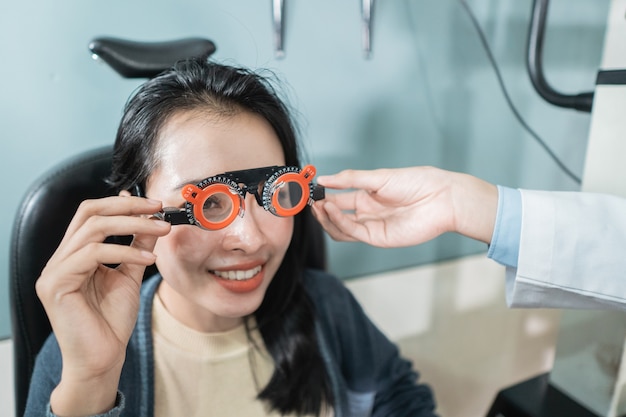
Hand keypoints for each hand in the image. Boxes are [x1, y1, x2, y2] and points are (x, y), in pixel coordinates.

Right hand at [35, 196, 170, 414]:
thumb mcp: (131, 274)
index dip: (123, 203)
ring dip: (133, 226)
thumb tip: (153, 220)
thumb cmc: (112, 322)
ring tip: (161, 230)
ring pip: (93, 229)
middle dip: (127, 207)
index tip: (155, 205)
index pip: (92, 213)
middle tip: (158, 208)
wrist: (103, 359)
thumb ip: (138, 246)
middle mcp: (60, 259)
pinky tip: (148, 259)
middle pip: (89, 213)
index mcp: (74, 254)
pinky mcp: (55, 285)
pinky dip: (125, 252)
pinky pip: (92, 254)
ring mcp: (54, 271)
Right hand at [312, 166, 497, 247]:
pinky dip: (339, 222)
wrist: (441, 197)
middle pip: (335, 216)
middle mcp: (367, 213)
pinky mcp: (378, 237)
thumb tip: (324, 178)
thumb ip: (350, 179)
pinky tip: (330, 210)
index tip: (307, 190)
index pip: (337, 199)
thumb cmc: (416, 182)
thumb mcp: (378, 177)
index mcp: (366, 197)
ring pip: (340, 228)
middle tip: (306, 201)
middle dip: (319, 209)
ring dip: (325, 218)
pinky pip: (353, 232)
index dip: (321, 196)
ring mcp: (372, 226)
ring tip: (316, 206)